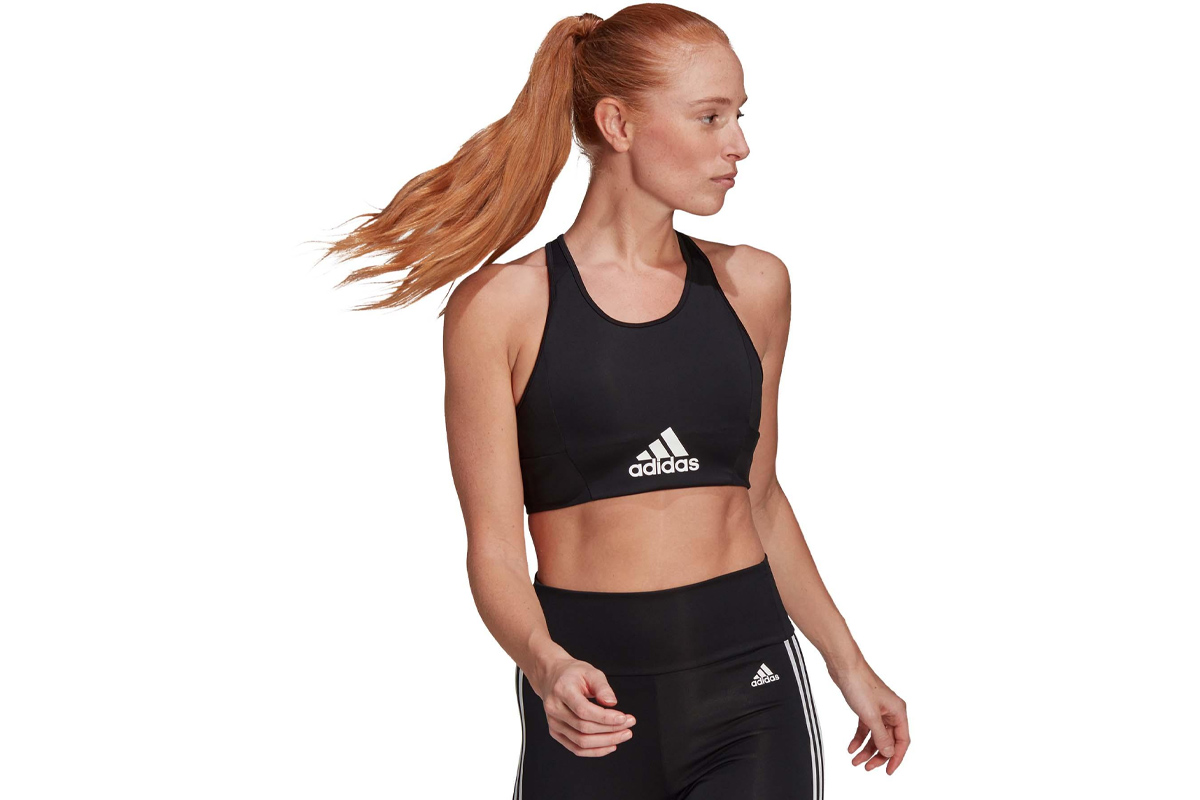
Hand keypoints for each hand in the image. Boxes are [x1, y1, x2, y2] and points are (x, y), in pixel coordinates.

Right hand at [530, 656, 636, 756]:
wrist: (552, 677)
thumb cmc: (573, 674)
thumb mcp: (590, 672)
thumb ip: (603, 687)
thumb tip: (612, 703)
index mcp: (562, 690)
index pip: (583, 710)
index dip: (605, 717)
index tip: (624, 718)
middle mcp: (554, 709)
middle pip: (584, 728)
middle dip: (611, 730)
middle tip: (629, 725)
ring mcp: (554, 723)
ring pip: (581, 742)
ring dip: (606, 742)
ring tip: (623, 735)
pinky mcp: (556, 733)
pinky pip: (576, 749)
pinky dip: (595, 751)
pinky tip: (610, 745)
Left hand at [829, 659, 908, 774]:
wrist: (843, 666)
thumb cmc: (859, 684)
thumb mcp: (871, 716)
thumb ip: (881, 737)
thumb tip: (889, 753)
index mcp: (898, 712)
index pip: (902, 741)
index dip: (896, 757)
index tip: (888, 770)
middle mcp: (891, 711)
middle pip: (888, 740)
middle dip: (878, 755)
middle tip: (868, 767)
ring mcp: (878, 710)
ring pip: (876, 735)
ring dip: (867, 749)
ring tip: (856, 761)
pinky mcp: (866, 707)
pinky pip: (865, 728)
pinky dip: (859, 738)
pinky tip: (851, 747)